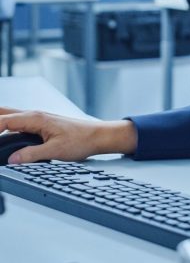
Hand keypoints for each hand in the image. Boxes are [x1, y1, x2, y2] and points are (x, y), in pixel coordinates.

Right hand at [0, 107, 136, 163]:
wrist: (97, 136)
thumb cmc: (81, 139)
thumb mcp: (56, 150)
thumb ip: (32, 155)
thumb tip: (13, 159)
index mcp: (36, 118)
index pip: (4, 121)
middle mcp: (35, 115)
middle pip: (4, 113)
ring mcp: (37, 118)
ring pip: (10, 116)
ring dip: (0, 122)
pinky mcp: (40, 124)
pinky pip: (17, 122)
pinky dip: (6, 125)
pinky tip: (4, 133)